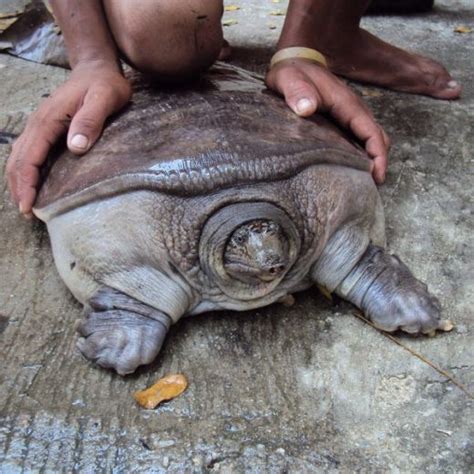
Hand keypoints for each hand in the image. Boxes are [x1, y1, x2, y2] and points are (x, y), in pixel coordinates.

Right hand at [7, 60, 130, 217]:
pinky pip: (29, 151)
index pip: (30, 156)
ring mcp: (40, 125)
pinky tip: (33, 183)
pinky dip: (26, 169)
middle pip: (19, 159)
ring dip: (19, 180)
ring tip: (26, 204)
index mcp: (48, 119)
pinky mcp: (46, 128)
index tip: (28, 206)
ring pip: (20, 156)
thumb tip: (75, 146)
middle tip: (27, 213)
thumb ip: (91, 120)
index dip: (27, 183)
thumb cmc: (105, 84)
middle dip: (19, 187)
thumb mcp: (105, 98)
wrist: (97, 68)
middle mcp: (38, 123)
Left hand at [265, 58, 389, 183]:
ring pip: (370, 139)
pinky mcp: (341, 120)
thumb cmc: (292, 72)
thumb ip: (297, 92)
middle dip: (379, 162)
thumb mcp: (289, 79)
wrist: (293, 61)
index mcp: (346, 103)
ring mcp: (348, 115)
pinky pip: (358, 139)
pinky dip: (360, 154)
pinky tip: (350, 169)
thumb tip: (307, 108)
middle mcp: (353, 110)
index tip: (377, 176)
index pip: (371, 131)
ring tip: (363, 183)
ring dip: (371, 159)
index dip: (378, 154)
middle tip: (371, 187)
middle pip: (377, 138)